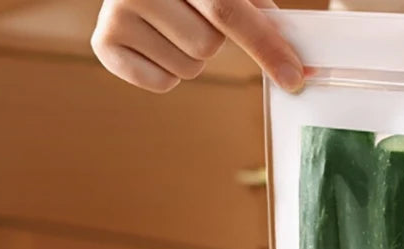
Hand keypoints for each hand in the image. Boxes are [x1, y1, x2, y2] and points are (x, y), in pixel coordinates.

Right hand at [92, 0, 303, 92]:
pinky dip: (167, 73)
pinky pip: (162, 83)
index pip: (228, 10)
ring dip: (190, 57)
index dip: (266, 47)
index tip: (294, 78)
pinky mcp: (105, 44)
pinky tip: (154, 44)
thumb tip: (299, 66)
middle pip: (207, 45)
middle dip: (213, 42)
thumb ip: (260, 14)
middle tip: (192, 16)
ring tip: (171, 28)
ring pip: (188, 67)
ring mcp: (117, 11)